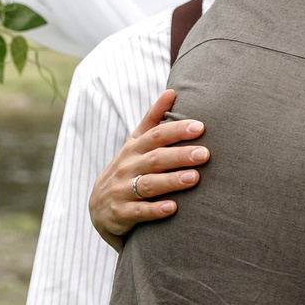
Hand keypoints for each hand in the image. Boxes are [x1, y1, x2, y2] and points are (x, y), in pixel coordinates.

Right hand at [89, 90, 208, 250]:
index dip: (177, 130)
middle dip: (180, 155)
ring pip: (148, 184)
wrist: (99, 208)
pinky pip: (139, 212)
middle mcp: (128, 167)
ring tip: (194, 178)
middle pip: (155, 158)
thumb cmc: (127, 169)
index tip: (200, 127)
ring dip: (171, 181)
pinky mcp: (120, 213)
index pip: (156, 135)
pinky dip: (155, 210)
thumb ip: (153, 119)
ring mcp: (122, 190)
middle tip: (204, 154)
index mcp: (134, 148)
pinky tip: (173, 208)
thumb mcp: (135, 144)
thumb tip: (172, 91)